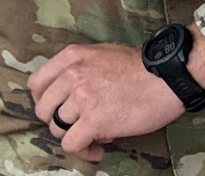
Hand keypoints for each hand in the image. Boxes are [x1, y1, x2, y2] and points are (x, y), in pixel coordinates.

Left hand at [28, 43, 182, 162]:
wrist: (168, 77)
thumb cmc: (143, 67)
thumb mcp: (105, 53)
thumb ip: (82, 68)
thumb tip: (68, 92)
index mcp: (73, 57)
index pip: (36, 83)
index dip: (45, 100)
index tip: (58, 108)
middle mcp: (72, 75)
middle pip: (43, 109)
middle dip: (59, 121)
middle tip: (78, 124)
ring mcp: (81, 98)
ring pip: (56, 129)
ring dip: (74, 136)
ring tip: (95, 136)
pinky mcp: (92, 121)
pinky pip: (72, 145)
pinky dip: (84, 151)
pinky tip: (99, 148)